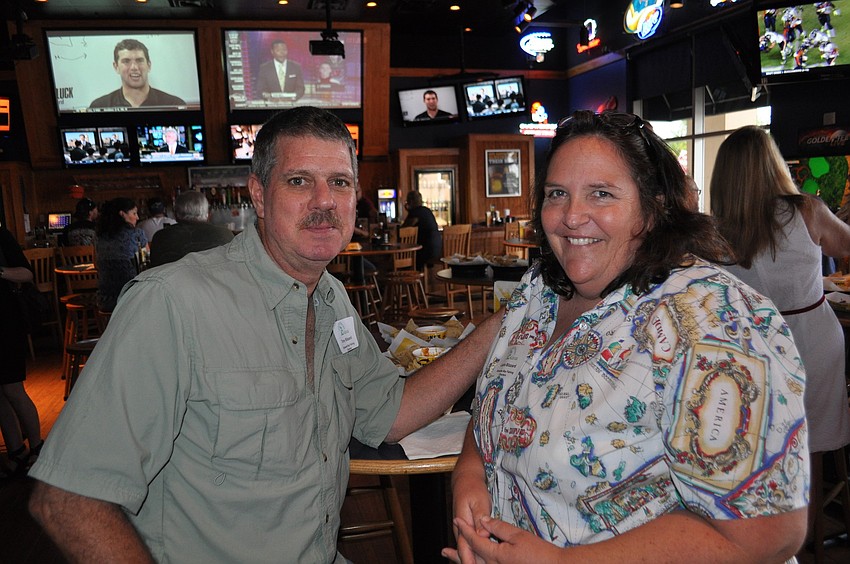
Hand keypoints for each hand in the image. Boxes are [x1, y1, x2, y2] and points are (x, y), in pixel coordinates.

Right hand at [442, 478, 490, 562]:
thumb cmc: (473, 489)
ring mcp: (462, 530)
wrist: (466, 481)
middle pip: (464, 550)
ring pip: (467, 549)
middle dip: (471, 561)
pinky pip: (469, 544)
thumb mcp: (479, 501)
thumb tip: (482, 534)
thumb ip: (480, 518)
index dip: (469, 559)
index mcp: (462, 522)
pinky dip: (474, 553)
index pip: (464, 546)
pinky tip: (478, 559)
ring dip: (473, 558)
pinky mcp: (467, 530)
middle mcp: (460, 528)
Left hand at [448, 516, 562, 563]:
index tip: (456, 519)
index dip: (465, 529)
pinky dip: (478, 563)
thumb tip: (482, 520)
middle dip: (457, 555)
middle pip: (470, 559)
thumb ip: (498, 527)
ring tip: (453, 557)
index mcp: (495, 556)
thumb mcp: (518, 535)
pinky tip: (477, 561)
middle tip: (445, 551)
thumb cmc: (539, 552)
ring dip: (465, 561)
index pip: (474, 540)